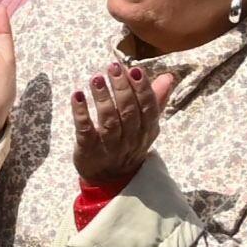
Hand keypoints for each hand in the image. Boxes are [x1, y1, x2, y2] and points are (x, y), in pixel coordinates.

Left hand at [69, 64, 173, 200]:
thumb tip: (168, 77)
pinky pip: (86, 131)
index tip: (135, 69)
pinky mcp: (89, 150)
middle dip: (122, 89)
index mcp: (147, 131)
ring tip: (96, 78)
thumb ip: (155, 100)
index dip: (142, 89)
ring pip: (109, 122)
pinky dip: (81, 113)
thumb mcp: (145, 125)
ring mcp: (109, 146)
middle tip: (113, 67)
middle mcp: (131, 139)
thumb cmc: (128, 143)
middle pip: (129, 113)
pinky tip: (77, 95)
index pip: (148, 109)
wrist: (111, 178)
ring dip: (103, 98)